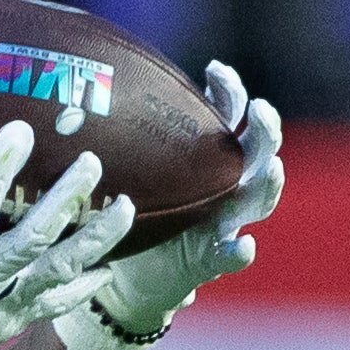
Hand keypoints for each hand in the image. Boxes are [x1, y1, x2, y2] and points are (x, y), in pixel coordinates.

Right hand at [0, 121, 129, 349]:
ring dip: (97, 239)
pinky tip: (113, 267)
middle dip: (68, 200)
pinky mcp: (17, 321)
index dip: (0, 168)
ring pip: (62, 268)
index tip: (21, 131)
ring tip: (128, 207)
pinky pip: (60, 303)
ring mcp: (7, 302)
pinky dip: (86, 287)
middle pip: (37, 236)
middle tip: (93, 163)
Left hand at [86, 61, 283, 339]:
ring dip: (269, 183)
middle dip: (266, 129)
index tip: (214, 69)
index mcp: (204, 161)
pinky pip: (230, 255)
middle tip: (260, 109)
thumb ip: (120, 144)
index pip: (230, 117)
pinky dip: (239, 251)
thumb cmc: (124, 216)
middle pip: (259, 152)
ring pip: (259, 199)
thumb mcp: (124, 176)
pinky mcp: (210, 261)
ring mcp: (223, 224)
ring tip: (272, 169)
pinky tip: (243, 246)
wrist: (121, 279)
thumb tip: (77, 92)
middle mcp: (223, 188)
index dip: (229, 92)